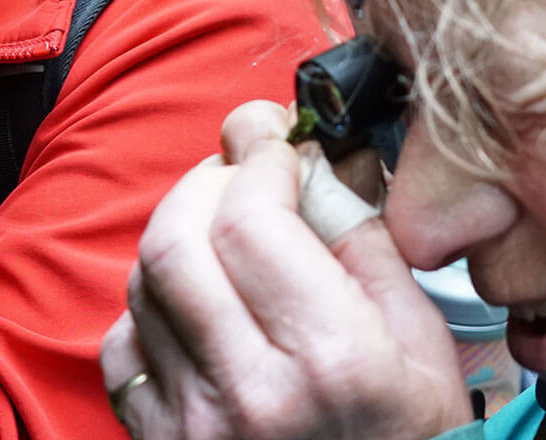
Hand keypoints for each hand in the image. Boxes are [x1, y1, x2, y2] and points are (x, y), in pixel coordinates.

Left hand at [99, 100, 469, 439]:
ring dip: (181, 237)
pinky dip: (153, 305)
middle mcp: (250, 393)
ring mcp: (191, 421)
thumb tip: (316, 160)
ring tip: (226, 240)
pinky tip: (199, 307)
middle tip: (240, 174)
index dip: (254, 157)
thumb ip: (364, 243)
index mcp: (331, 361)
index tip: (268, 135)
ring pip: (143, 280)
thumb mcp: (422, 346)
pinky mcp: (155, 437)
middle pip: (177, 239)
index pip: (250, 221)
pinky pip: (123, 339)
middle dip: (205, 184)